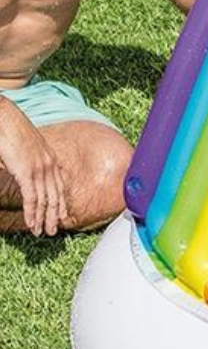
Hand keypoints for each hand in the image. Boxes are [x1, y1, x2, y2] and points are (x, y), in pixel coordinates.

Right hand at [0, 100, 67, 235]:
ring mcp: (40, 169)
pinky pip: (32, 198)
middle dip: (54, 216)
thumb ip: (28, 162)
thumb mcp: (25, 148)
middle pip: (55, 196)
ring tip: (41, 232)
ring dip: (42, 219)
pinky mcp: (27, 172)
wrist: (4, 117)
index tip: (61, 215)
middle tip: (53, 231)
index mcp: (51, 158)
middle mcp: (49, 165)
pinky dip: (32, 213)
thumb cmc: (10, 130)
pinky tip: (31, 223)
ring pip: (44, 201)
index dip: (61, 203)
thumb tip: (23, 172)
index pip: (60, 186)